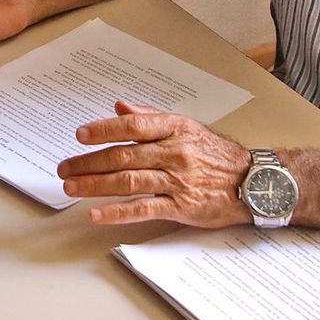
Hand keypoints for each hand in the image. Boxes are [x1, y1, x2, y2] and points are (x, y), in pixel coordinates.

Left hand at [57, 101, 253, 227]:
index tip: (80, 135)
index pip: (132, 125)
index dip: (103, 129)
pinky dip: (117, 212)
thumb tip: (119, 106)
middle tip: (65, 167)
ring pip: (128, 180)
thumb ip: (150, 117)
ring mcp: (178, 181)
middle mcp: (175, 152)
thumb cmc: (217, 155)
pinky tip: (96, 213)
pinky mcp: (182, 207)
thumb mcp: (187, 127)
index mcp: (175, 128)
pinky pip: (144, 209)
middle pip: (123, 155)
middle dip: (89, 162)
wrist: (254, 183)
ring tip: (71, 186)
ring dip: (95, 184)